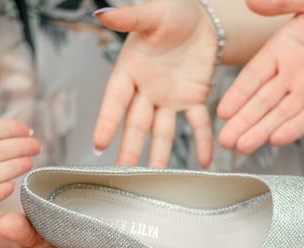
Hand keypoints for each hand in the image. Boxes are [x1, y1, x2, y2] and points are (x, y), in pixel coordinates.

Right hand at [93, 0, 216, 167]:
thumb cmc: (172, 12)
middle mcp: (146, 89)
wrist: (200, 17)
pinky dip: (202, 141)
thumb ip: (130, 17)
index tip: (99, 143)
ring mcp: (169, 97)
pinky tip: (204, 161)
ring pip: (163, 130)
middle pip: (136, 123)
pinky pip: (197, 123)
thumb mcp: (152, 13)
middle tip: (124, 171)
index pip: (116, 100)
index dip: (107, 121)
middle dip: (130, 147)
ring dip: (160, 153)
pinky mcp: (193, 98)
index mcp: (130, 69)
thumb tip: (103, 13)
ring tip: (157, 175)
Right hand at [217, 0, 303, 153]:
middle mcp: (292, 75)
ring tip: (244, 147)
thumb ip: (284, 0)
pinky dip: (294, 129)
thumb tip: (251, 1)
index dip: (238, 94)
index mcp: (282, 50)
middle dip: (243, 122)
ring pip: (281, 115)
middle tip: (224, 141)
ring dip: (261, 131)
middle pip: (261, 102)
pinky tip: (277, 139)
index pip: (253, 76)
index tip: (222, 111)